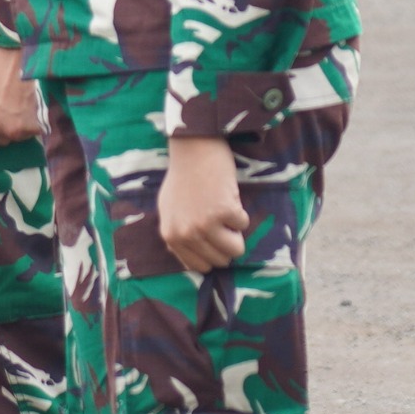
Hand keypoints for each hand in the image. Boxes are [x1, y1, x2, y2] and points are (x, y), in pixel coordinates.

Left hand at [0, 45, 42, 154]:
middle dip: (8, 126)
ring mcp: (24, 129)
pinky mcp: (40, 124)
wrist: (22, 54)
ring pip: (23, 134)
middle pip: (7, 138)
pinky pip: (37, 129)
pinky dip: (36, 120)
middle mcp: (4, 131)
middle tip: (12, 103)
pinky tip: (34, 102)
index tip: (0, 109)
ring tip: (24, 101)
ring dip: (23, 124)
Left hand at [157, 136, 248, 273]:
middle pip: (220, 261)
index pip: (199, 267)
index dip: (211, 254)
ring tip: (224, 210)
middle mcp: (186, 234)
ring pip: (236, 250)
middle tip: (219, 219)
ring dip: (235, 231)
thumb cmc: (183, 175)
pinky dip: (241, 211)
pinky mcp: (224, 212)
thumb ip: (178, 235)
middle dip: (225, 242)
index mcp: (171, 235)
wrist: (193, 146)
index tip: (214, 238)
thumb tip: (191, 262)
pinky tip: (227, 195)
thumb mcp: (169, 209)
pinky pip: (244, 225)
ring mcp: (204, 224)